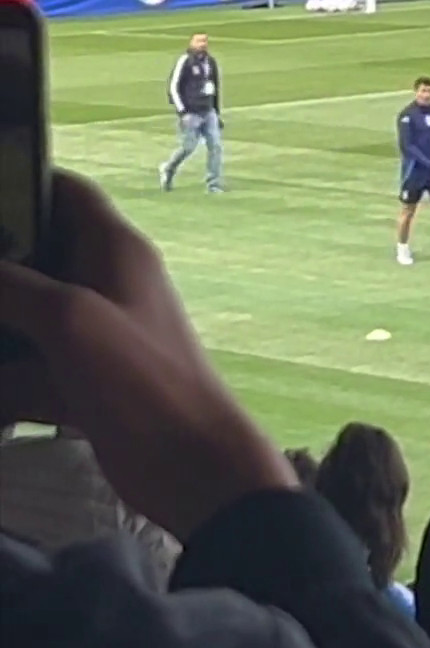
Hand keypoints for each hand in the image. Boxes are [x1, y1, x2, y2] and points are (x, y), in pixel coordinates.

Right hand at [0, 172, 297, 539]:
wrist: (193, 466)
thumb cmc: (144, 381)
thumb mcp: (70, 319)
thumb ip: (11, 285)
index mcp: (115, 251)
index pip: (65, 193)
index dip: (18, 181)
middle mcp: (103, 284)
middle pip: (32, 254)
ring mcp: (91, 336)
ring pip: (20, 317)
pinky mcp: (80, 384)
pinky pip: (23, 370)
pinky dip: (3, 378)